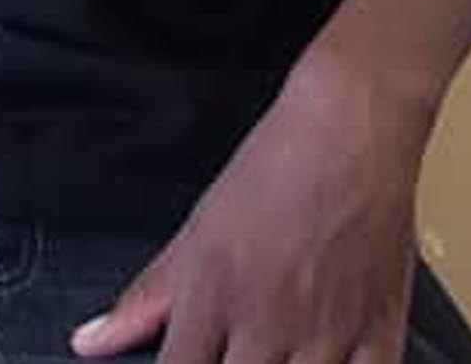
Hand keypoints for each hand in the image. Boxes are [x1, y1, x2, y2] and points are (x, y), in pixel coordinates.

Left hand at [70, 47, 431, 363]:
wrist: (349, 129)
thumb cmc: (274, 170)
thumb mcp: (196, 232)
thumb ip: (143, 298)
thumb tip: (90, 342)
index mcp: (214, 300)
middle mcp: (268, 324)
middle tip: (235, 355)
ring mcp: (328, 333)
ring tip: (275, 362)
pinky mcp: (381, 330)